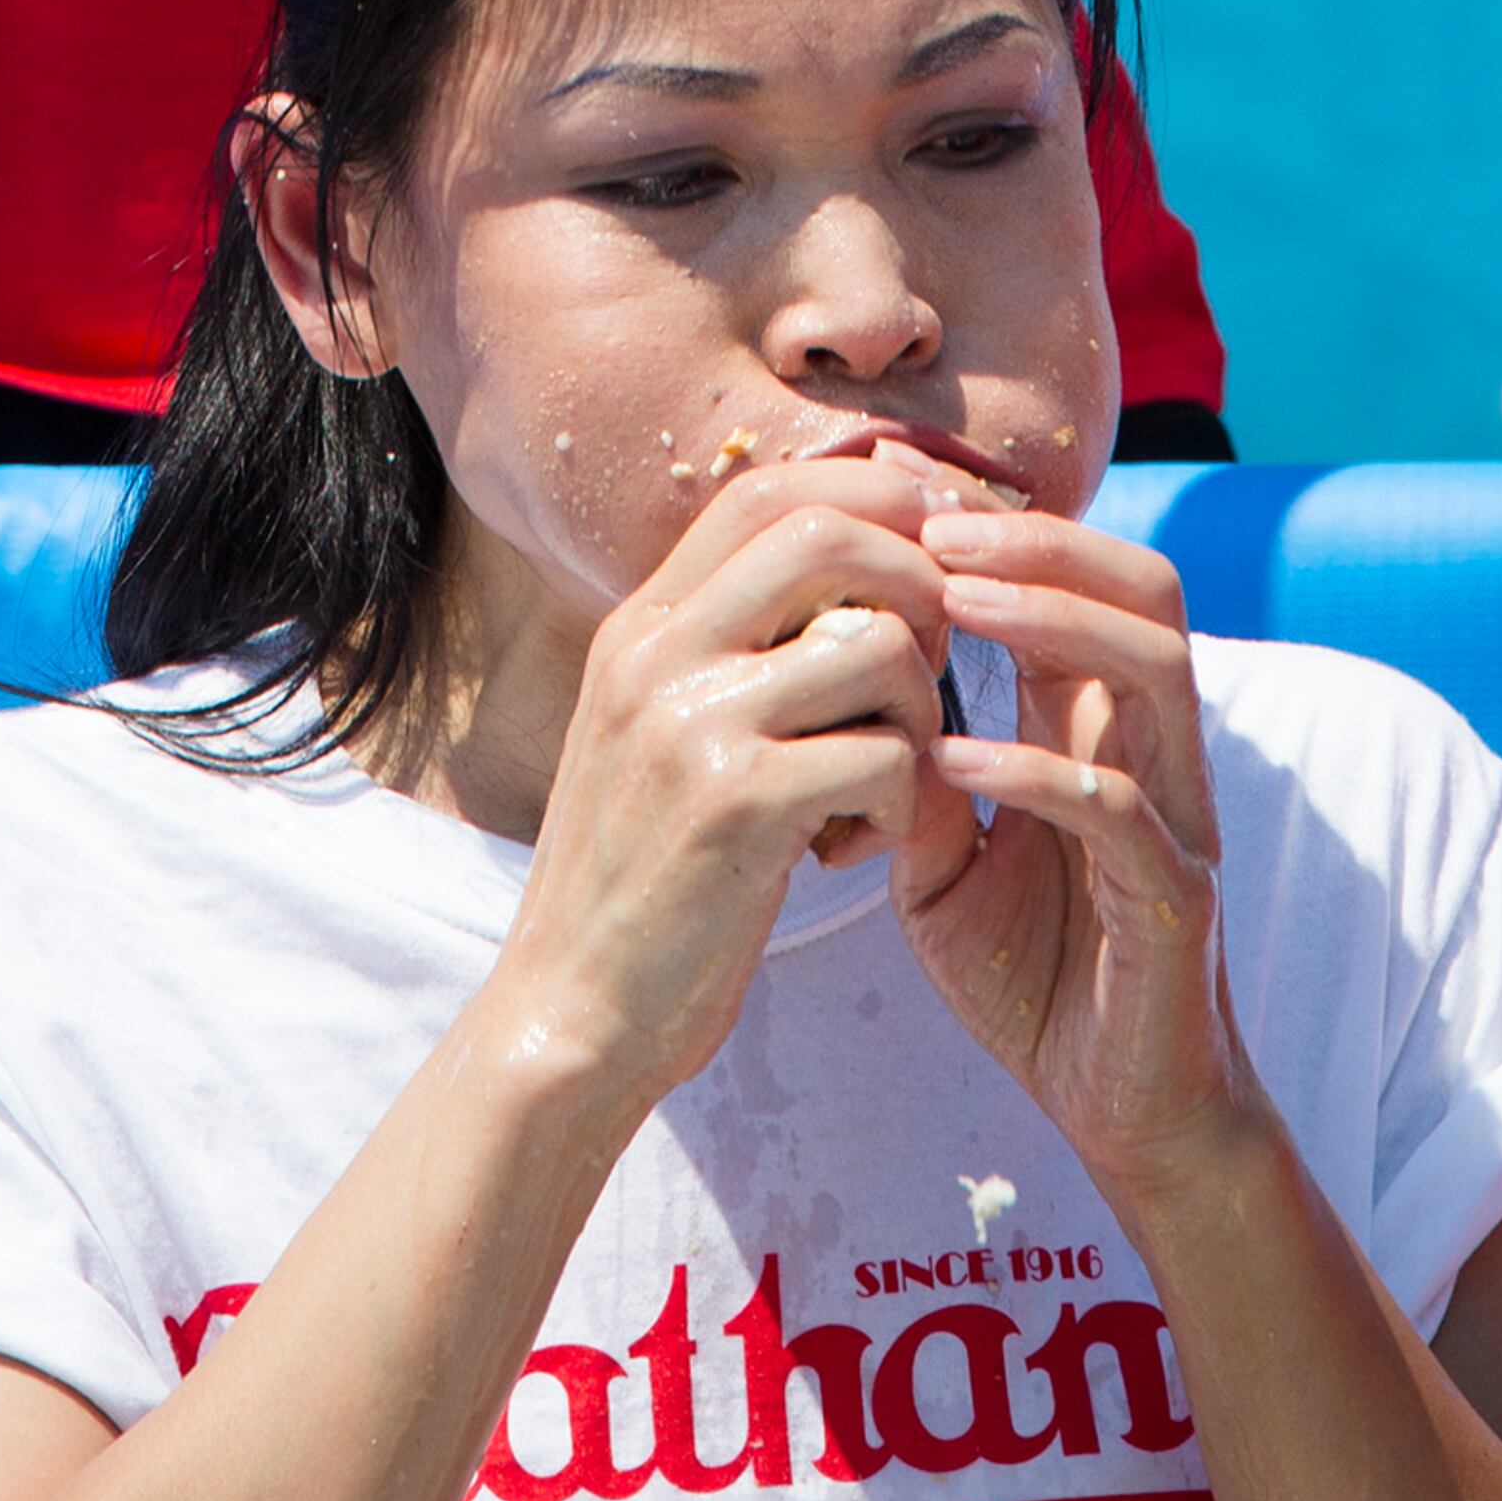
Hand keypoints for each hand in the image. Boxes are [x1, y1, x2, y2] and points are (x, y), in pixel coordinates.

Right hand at [496, 452, 960, 1106]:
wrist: (570, 1010)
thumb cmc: (642, 876)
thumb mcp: (658, 729)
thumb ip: (730, 646)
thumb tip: (858, 562)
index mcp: (642, 623)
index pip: (767, 490)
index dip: (871, 498)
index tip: (931, 552)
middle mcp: (658, 650)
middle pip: (829, 533)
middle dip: (919, 585)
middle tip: (928, 672)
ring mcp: (693, 722)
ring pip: (878, 644)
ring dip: (917, 715)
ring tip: (883, 781)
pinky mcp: (737, 806)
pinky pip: (884, 758)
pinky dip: (902, 805)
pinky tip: (852, 850)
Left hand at [887, 508, 1257, 1207]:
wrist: (1121, 1116)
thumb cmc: (1034, 974)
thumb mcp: (944, 863)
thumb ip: (914, 778)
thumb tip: (851, 690)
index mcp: (1099, 728)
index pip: (1082, 582)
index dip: (1004, 531)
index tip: (903, 503)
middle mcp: (1154, 752)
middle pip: (1146, 589)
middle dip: (1044, 541)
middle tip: (934, 527)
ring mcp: (1177, 820)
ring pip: (1156, 666)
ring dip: (1054, 616)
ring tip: (953, 597)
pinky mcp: (1175, 901)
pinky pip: (1122, 810)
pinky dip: (1037, 771)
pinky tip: (955, 762)